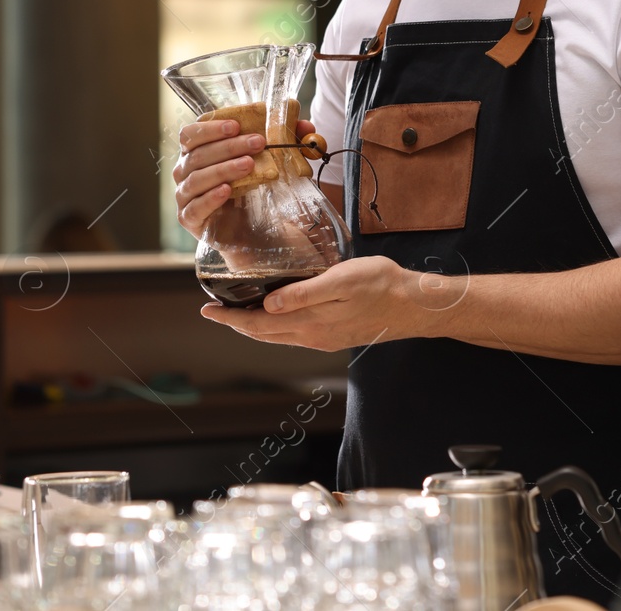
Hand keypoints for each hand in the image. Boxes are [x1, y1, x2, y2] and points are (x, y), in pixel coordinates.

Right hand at [173, 118, 316, 237]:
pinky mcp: (190, 220)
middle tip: (257, 142)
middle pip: (198, 154)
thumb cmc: (254, 188)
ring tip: (249, 164)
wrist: (254, 230)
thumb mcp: (272, 161)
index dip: (211, 128)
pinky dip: (209, 198)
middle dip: (229, 146)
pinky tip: (226, 190)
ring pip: (196, 178)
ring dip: (224, 168)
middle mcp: (185, 172)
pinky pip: (194, 207)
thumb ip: (287, 140)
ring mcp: (185, 196)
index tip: (237, 125)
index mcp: (197, 152)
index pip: (191, 134)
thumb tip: (307, 126)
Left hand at [199, 255, 417, 350]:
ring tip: (238, 315)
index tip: (207, 310)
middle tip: (214, 312)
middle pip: (263, 334)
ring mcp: (324, 339)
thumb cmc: (381, 285)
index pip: (258, 324)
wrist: (413, 305)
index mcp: (311, 323)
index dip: (230, 319)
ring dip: (254, 328)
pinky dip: (275, 328)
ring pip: (277, 337)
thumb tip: (267, 305)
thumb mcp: (342, 280)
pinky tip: (276, 317)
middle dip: (236, 324)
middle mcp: (313, 336)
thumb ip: (304, 294)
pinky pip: (294, 336)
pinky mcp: (334, 337)